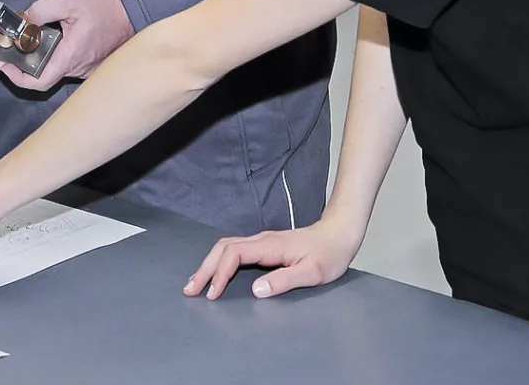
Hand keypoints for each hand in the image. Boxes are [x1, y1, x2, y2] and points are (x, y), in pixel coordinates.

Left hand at [0, 0, 132, 91]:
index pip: (38, 82)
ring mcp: (86, 68)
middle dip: (19, 64)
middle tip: (1, 51)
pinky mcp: (92, 63)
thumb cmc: (107, 4)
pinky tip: (44, 40)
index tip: (1, 63)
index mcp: (71, 56)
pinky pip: (66, 63)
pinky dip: (51, 55)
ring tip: (20, 41)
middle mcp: (78, 68)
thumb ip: (41, 9)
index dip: (15, 76)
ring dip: (36, 58)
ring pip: (54, 69)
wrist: (136, 7)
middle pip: (42, 75)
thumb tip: (22, 21)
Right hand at [182, 218, 364, 300]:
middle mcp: (261, 240)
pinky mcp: (263, 246)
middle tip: (190, 290)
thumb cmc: (329, 254)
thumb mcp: (312, 272)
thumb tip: (256, 289)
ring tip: (196, 284)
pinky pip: (233, 251)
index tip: (213, 294)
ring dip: (208, 264)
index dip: (220, 273)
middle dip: (204, 269)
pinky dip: (219, 262)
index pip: (234, 254)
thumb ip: (284, 280)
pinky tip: (215, 274)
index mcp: (270, 246)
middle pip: (222, 248)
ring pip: (225, 247)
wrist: (339, 235)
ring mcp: (261, 241)